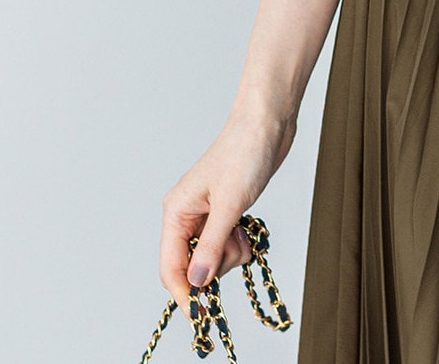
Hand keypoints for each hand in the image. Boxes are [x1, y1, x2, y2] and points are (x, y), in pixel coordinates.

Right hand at [159, 109, 296, 315]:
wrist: (267, 123)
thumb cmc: (245, 153)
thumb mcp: (230, 204)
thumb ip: (211, 245)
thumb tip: (197, 282)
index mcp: (176, 212)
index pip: (171, 267)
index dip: (185, 293)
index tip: (201, 315)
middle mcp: (186, 216)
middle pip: (191, 266)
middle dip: (215, 266)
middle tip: (236, 245)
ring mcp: (206, 214)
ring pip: (210, 257)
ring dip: (229, 254)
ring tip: (243, 230)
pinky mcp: (225, 211)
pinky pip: (225, 244)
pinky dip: (237, 243)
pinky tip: (247, 227)